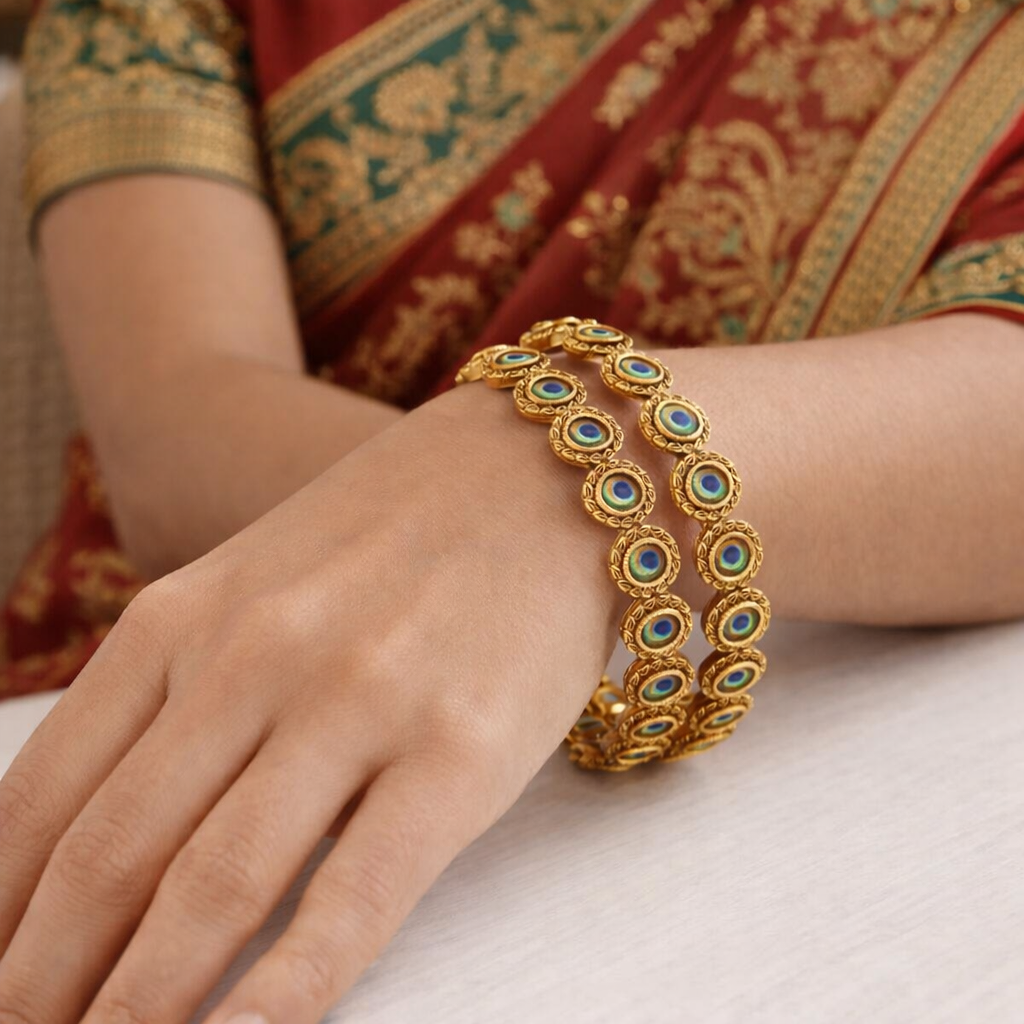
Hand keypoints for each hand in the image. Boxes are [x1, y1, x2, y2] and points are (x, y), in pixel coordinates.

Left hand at [0, 376, 630, 1023]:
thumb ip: (177, 691)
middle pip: (111, 859)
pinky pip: (353, 897)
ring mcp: (357, 701)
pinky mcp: (457, 749)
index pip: (44, 799)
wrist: (536, 470)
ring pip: (212, 888)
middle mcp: (254, 656)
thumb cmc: (395, 534)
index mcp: (183, 618)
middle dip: (44, 986)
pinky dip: (283, 995)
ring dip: (138, 1009)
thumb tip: (102, 838)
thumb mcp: (253, 583)